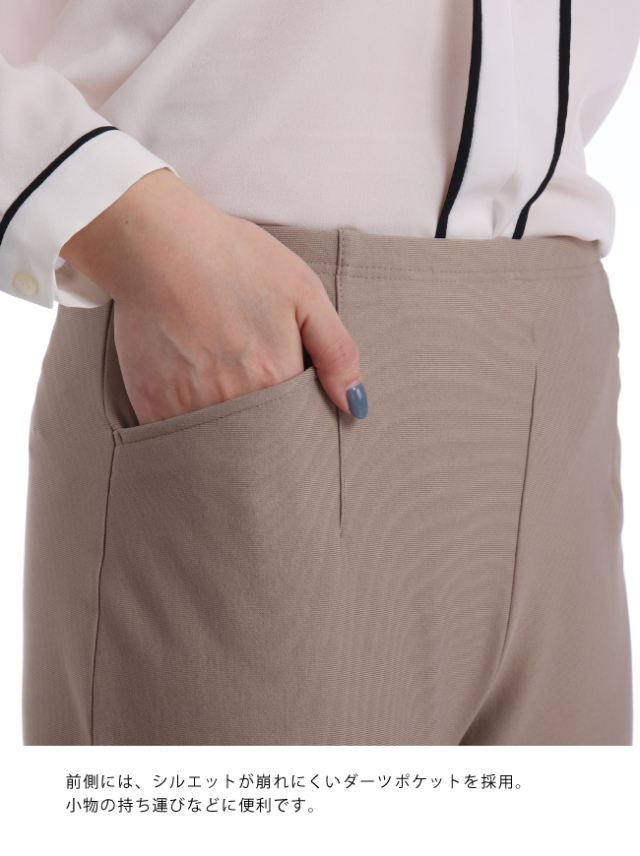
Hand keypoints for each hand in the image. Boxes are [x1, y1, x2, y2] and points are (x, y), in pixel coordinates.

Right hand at [60, 168, 366, 424]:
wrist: (155, 242)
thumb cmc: (234, 259)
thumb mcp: (304, 293)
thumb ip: (337, 354)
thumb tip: (356, 406)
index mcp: (275, 380)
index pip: (297, 426)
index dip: (296, 416)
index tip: (288, 397)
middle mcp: (233, 404)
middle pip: (257, 439)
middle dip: (261, 430)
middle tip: (247, 382)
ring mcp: (188, 408)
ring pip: (216, 440)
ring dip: (223, 427)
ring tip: (215, 380)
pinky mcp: (150, 406)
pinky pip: (175, 433)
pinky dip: (184, 420)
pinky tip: (185, 385)